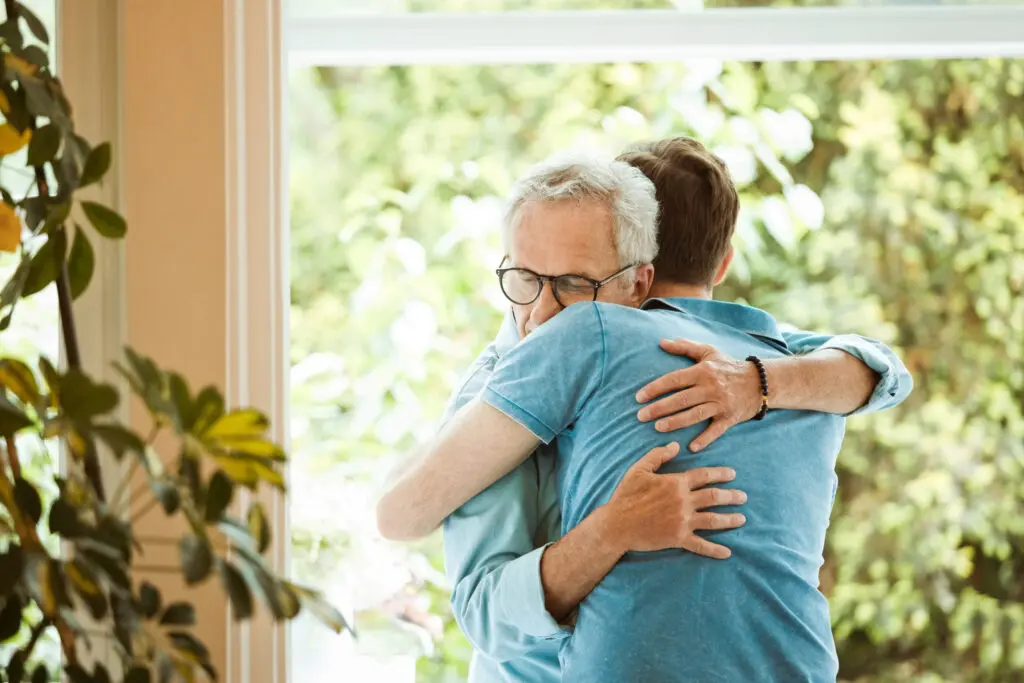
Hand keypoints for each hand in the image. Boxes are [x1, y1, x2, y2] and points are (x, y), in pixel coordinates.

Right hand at [604, 442, 746, 558]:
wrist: (617, 524)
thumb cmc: (626, 495)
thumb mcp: (639, 470)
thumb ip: (658, 455)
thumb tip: (676, 445)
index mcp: (675, 483)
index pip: (704, 475)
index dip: (720, 474)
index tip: (732, 474)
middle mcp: (683, 501)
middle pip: (714, 496)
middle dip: (731, 496)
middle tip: (743, 496)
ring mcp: (682, 521)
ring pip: (713, 519)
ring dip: (730, 519)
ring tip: (742, 518)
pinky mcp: (678, 538)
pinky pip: (701, 545)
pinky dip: (715, 550)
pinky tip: (727, 552)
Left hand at [635, 339, 762, 452]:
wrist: (761, 381)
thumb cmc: (729, 366)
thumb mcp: (709, 352)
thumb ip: (684, 347)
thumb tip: (661, 342)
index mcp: (703, 371)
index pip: (674, 380)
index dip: (655, 388)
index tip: (638, 397)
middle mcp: (711, 387)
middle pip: (681, 399)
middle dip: (659, 408)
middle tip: (640, 416)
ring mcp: (721, 404)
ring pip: (695, 415)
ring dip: (675, 422)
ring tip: (657, 427)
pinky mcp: (730, 418)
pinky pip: (716, 430)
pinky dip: (705, 439)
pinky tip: (691, 447)